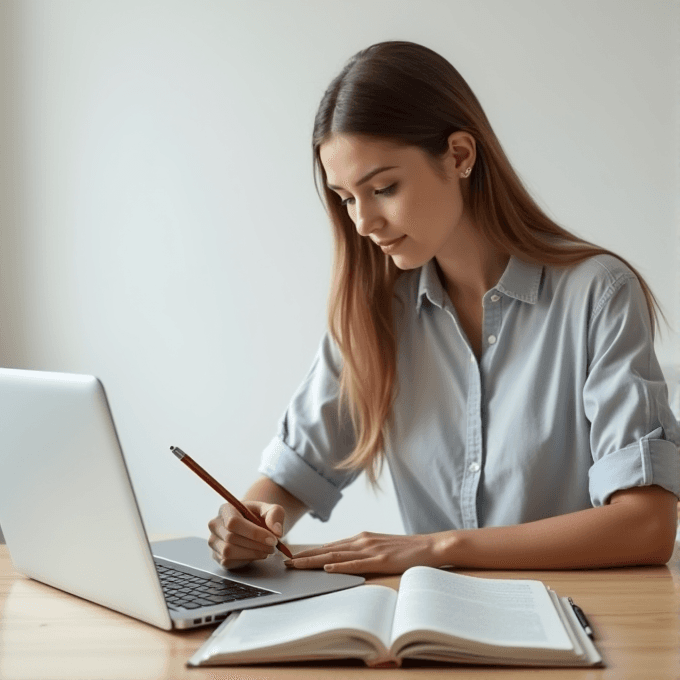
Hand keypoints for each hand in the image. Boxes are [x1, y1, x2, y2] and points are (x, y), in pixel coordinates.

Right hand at [208, 501, 284, 569]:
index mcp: (226, 509)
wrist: (253, 525)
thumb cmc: (260, 516)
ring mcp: (214, 541)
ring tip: (266, 550)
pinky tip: (255, 554)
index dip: (254, 533)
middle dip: (256, 545)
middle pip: (231, 538)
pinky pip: (228, 562)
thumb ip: (275, 515)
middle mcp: (215, 524)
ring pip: (228, 552)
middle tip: (273, 547)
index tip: (273, 539)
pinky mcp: (216, 555)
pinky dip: (245, 560)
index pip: (233, 522)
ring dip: (251, 554)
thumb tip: (276, 531)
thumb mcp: (272, 509)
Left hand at [284, 531, 450, 574]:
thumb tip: (343, 560)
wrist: (430, 545)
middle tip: (285, 561)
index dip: (309, 551)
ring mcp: (371, 550)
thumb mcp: (380, 548)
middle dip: (305, 556)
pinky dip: (340, 566)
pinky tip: (327, 568)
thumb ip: (363, 552)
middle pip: (327, 549)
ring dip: (314, 560)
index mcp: (361, 538)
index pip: (330, 546)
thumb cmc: (406, 550)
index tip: (292, 556)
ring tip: (296, 565)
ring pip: (336, 556)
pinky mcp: (381, 560)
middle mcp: (362, 541)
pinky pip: (357, 564)